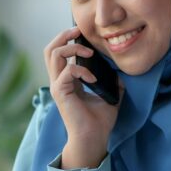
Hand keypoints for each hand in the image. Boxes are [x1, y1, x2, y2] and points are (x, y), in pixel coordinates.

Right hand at [43, 26, 123, 168]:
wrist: (94, 138)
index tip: (83, 35)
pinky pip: (67, 71)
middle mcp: (59, 81)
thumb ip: (111, 81)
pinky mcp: (60, 92)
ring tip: (88, 53)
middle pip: (50, 49)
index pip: (59, 53)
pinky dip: (81, 70)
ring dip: (72, 48)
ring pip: (53, 54)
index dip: (69, 40)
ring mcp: (57, 86)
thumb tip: (120, 71)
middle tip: (79, 32)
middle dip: (63, 35)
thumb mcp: (110, 95)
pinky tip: (93, 79)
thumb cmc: (99, 121)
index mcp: (68, 80)